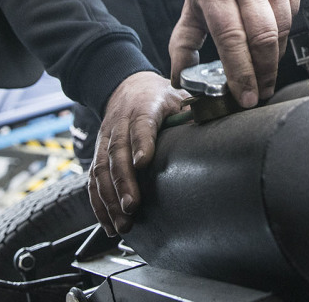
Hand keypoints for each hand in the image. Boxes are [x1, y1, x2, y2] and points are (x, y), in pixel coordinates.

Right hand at [88, 72, 186, 234]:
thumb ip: (194, 113)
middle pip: (117, 152)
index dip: (141, 142)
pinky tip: (108, 223)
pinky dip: (98, 203)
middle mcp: (120, 123)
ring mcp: (106, 139)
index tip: (143, 162)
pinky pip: (93, 179)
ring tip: (122, 222)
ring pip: (102, 169)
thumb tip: (216, 129)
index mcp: (144, 106)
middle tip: (132, 206)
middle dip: (123, 181)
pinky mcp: (98, 153)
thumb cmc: (159, 96)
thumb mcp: (179, 96)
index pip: (141, 124)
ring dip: (109, 199)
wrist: (128, 86)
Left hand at [169, 0, 303, 108]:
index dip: (240, 72)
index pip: (230, 37)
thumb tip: (179, 76)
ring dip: (275, 58)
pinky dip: (285, 35)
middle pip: (263, 37)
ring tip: (265, 72)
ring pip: (283, 30)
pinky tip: (273, 40)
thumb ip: (184, 39)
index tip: (245, 97)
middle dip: (263, 73)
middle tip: (260, 94)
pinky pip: (293, 16)